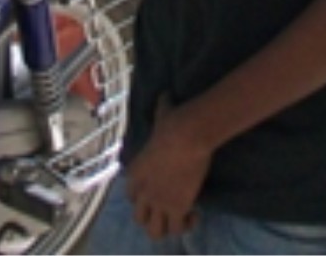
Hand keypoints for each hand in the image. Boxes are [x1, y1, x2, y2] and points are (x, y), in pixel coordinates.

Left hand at [122, 97, 211, 240]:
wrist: (187, 135)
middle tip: (166, 209)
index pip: (130, 195)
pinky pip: (177, 229)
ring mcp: (158, 202)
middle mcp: (143, 191)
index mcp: (136, 172)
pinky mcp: (177, 208)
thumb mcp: (162, 114)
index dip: (140, 196)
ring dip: (166, 226)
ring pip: (154, 231)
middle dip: (150, 216)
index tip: (152, 191)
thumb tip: (165, 94)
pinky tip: (195, 215)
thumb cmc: (173, 123)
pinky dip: (186, 226)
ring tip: (180, 218)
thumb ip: (160, 109)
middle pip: (139, 217)